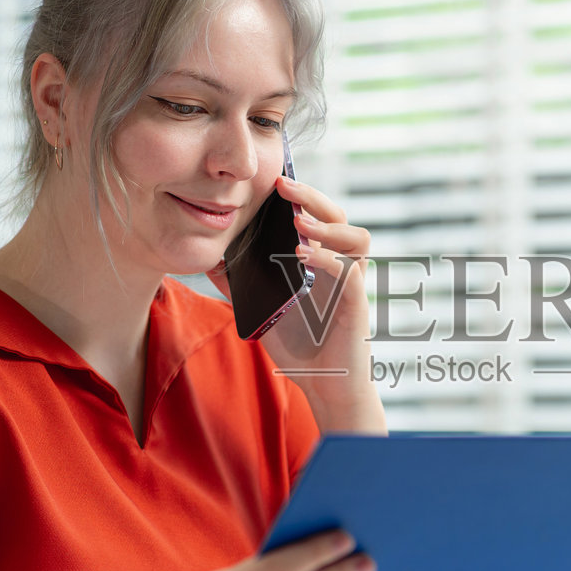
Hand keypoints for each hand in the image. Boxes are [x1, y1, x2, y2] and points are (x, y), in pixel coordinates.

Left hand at [208, 176, 382, 429]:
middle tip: (283, 186)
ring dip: (329, 225)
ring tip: (298, 223)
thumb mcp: (262, 310)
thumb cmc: (301, 349)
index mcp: (323, 263)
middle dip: (314, 197)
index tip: (275, 183)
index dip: (304, 197)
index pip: (321, 218)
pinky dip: (327, 260)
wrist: (324, 387)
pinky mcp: (355, 305)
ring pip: (358, 237)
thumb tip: (212, 260)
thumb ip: (241, 285)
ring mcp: (352, 285)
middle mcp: (342, 268)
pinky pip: (349, 273)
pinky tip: (302, 255)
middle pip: (341, 217)